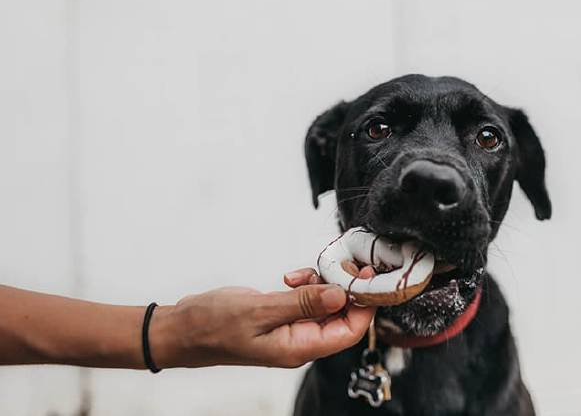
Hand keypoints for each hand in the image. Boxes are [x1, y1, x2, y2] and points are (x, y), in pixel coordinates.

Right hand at [149, 268, 374, 367]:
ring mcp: (291, 330)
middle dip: (345, 289)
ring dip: (323, 284)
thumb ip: (303, 303)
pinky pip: (307, 301)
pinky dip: (306, 285)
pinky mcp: (281, 317)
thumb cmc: (212, 325)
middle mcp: (300, 342)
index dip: (364, 305)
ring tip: (305, 272)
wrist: (181, 329)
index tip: (366, 277)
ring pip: (325, 305)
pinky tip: (291, 277)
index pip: (349, 331)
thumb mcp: (260, 310)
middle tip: (340, 264)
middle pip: (342, 317)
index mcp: (299, 348)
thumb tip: (341, 295)